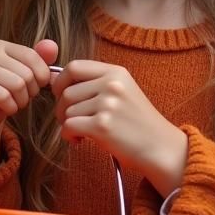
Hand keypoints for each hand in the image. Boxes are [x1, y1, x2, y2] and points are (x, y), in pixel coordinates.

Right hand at [0, 39, 58, 137]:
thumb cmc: (6, 93)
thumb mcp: (26, 75)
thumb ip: (40, 60)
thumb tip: (52, 46)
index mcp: (1, 46)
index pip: (33, 58)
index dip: (41, 79)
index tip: (35, 88)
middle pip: (25, 76)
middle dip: (28, 95)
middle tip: (18, 100)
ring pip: (13, 90)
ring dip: (16, 105)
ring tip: (8, 106)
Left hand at [51, 61, 187, 196]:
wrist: (162, 147)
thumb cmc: (139, 124)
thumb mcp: (123, 92)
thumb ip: (94, 84)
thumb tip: (52, 77)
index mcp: (116, 72)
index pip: (74, 67)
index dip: (60, 81)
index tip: (61, 95)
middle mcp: (112, 85)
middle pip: (66, 92)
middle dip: (62, 109)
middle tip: (73, 122)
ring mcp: (108, 104)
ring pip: (67, 111)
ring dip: (68, 124)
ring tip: (83, 133)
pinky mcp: (102, 126)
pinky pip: (68, 126)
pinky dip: (68, 136)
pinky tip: (80, 140)